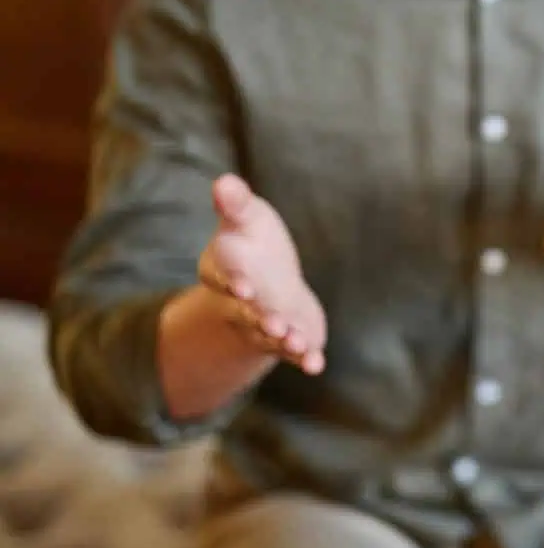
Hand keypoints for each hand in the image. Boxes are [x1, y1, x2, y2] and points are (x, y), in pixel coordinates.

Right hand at [198, 174, 326, 373]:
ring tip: (295, 342)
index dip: (234, 282)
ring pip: (270, 335)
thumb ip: (236, 204)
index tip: (245, 288)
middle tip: (275, 323)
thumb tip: (224, 182)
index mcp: (224, 270)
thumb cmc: (255, 242)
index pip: (225, 276)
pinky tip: (316, 365)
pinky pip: (295, 352)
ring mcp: (264, 323)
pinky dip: (305, 358)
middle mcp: (239, 302)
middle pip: (247, 313)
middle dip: (261, 318)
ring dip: (283, 340)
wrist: (268, 281)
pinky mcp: (288, 339)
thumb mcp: (247, 218)